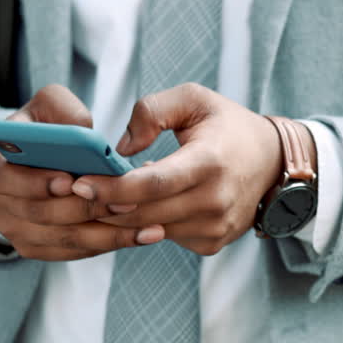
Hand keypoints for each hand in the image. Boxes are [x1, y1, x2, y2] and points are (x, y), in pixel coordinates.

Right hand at [0, 84, 164, 260]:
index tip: (70, 180)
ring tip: (145, 226)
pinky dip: (109, 244)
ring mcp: (18, 229)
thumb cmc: (47, 129)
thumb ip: (62, 109)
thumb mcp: (49, 105)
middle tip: (125, 202)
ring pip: (65, 238)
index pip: (9, 179)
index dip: (38, 182)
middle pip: (43, 214)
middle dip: (88, 208)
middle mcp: (1, 201)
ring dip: (108, 234)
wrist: (40, 160)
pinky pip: (75, 251)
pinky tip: (140, 236)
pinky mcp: (39, 247)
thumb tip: (81, 130)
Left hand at [73, 83, 286, 255]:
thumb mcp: (193, 99)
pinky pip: (165, 237)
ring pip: (150, 230)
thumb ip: (151, 111)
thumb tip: (121, 149)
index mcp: (210, 162)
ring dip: (119, 217)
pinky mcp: (212, 243)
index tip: (78, 183)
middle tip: (69, 193)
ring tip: (95, 197)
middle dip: (102, 206)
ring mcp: (215, 227)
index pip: (153, 184)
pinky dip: (143, 224)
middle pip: (144, 213)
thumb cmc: (226, 125)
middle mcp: (215, 201)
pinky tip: (133, 205)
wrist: (272, 163)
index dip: (111, 187)